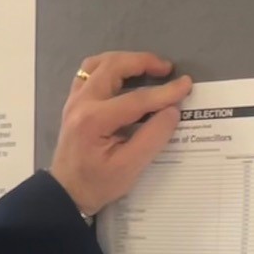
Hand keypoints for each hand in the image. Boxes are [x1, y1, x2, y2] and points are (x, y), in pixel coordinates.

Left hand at [48, 52, 190, 217]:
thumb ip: (152, 138)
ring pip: (98, 64)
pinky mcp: (73, 102)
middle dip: (143, 62)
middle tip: (166, 69)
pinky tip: (124, 76)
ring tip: (147, 68)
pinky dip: (109, 68)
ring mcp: (74, 100)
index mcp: (94, 120)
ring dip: (124, 61)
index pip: (136, 98)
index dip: (165, 92)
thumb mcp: (130, 168)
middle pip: (113, 67)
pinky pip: (89, 73)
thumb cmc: (97, 184)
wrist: (66, 192)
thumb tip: (172, 111)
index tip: (186, 85)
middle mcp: (81, 103)